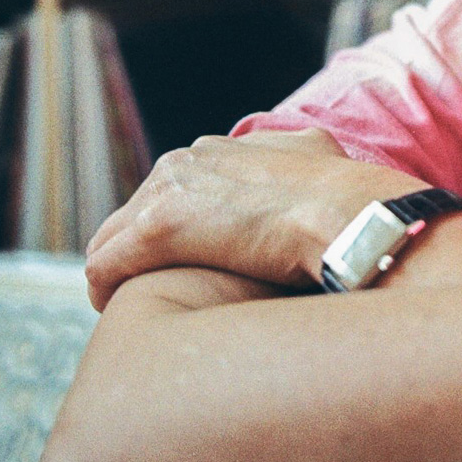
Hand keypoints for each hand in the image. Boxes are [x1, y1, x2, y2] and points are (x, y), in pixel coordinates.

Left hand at [84, 129, 404, 310]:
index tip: (188, 261)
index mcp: (220, 149)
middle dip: (141, 250)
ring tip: (131, 307)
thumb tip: (308, 154)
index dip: (179, 229)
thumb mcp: (318, 157)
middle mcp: (189, 160)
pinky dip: (107, 290)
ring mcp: (172, 190)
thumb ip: (293, 158)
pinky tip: (118, 312)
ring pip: (114, 237)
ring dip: (121, 272)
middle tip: (157, 290)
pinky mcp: (161, 226)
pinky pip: (106, 265)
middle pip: (136, 212)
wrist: (354, 217)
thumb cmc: (348, 199)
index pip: (174, 188)